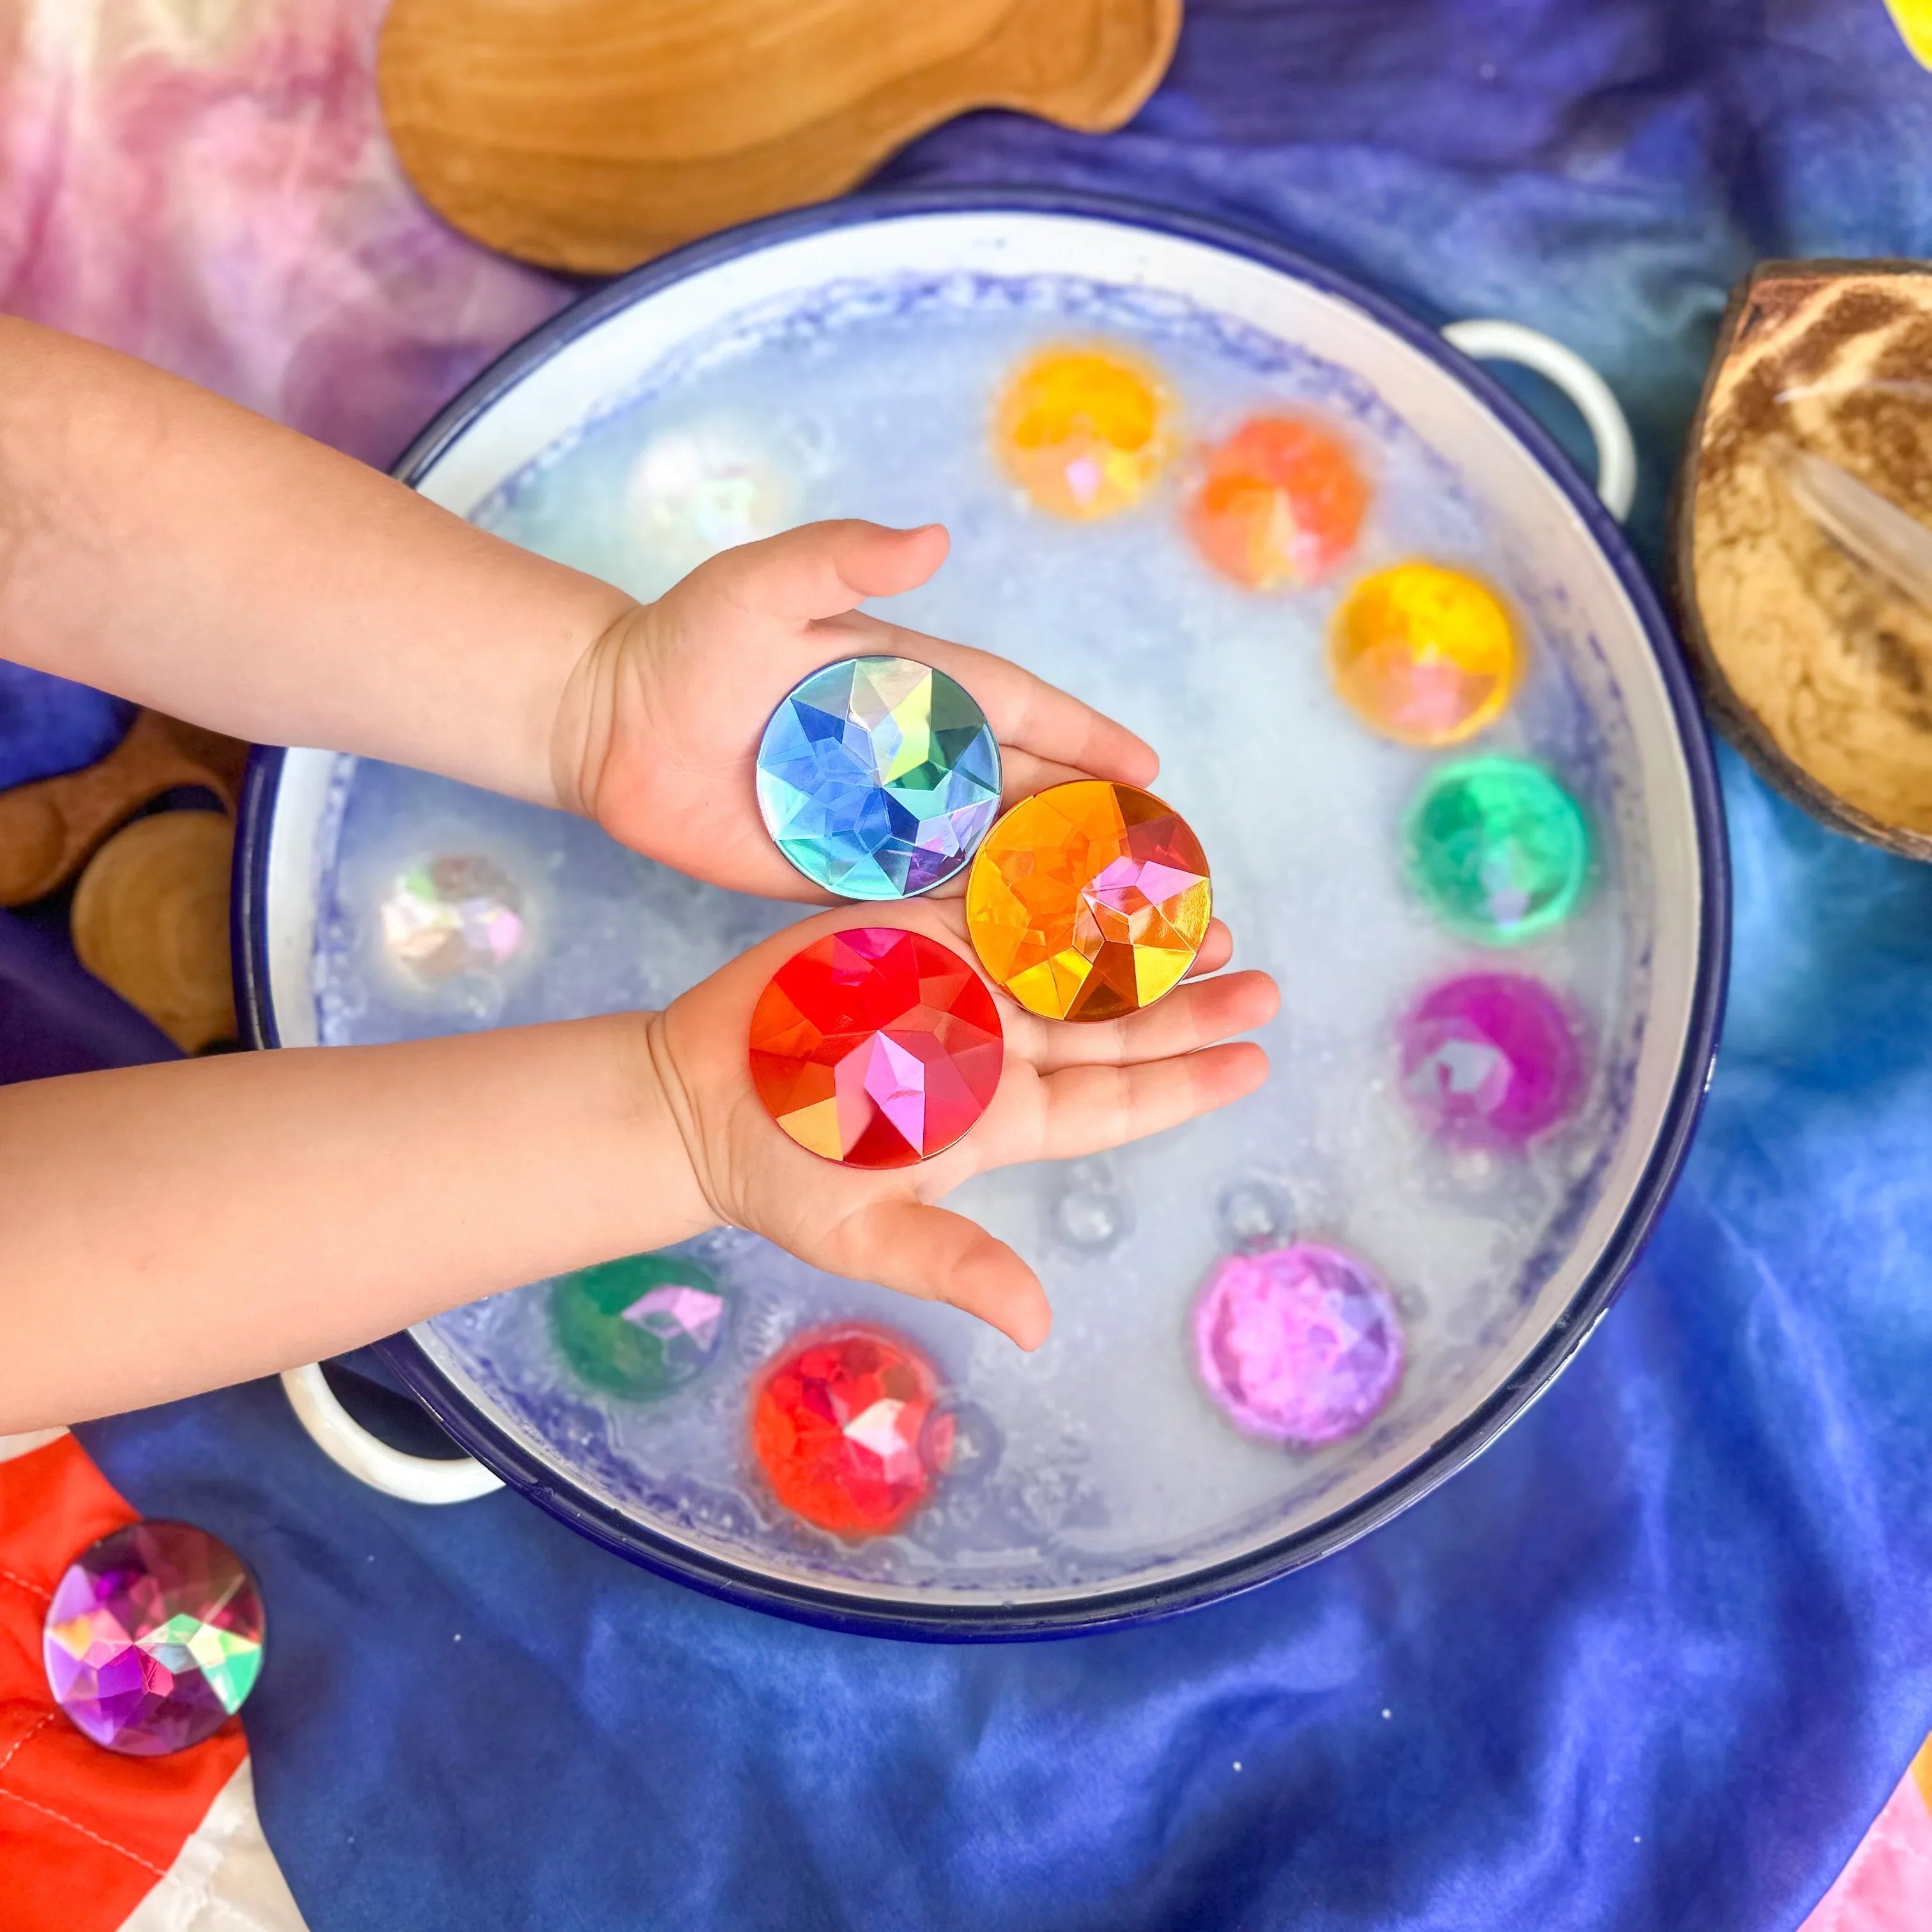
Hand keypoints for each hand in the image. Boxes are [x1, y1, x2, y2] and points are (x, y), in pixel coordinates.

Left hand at [548, 519, 1161, 901]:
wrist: (606, 724)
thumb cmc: (685, 641)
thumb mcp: (762, 584)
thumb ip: (843, 559)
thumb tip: (933, 539)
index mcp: (911, 683)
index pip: (1019, 710)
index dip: (1084, 738)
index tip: (1148, 769)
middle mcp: (911, 757)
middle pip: (1020, 793)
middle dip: (1089, 824)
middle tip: (1156, 864)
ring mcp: (879, 821)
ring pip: (980, 856)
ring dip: (1043, 888)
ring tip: (1109, 923)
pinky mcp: (838, 875)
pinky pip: (916, 904)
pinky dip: (967, 927)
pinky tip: (1016, 959)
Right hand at [642, 899, 1278, 1350]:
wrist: (694, 1097)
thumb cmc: (779, 1174)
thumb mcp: (865, 1233)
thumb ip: (952, 1263)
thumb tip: (1036, 1325)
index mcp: (1001, 1118)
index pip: (1113, 1102)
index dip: (1184, 1083)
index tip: (1253, 1063)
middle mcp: (995, 1049)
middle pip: (1111, 1026)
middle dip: (1185, 1004)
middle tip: (1258, 980)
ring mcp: (958, 985)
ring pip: (1070, 958)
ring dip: (1135, 941)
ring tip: (1206, 918)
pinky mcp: (916, 930)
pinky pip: (1000, 901)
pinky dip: (1054, 883)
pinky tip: (1109, 863)